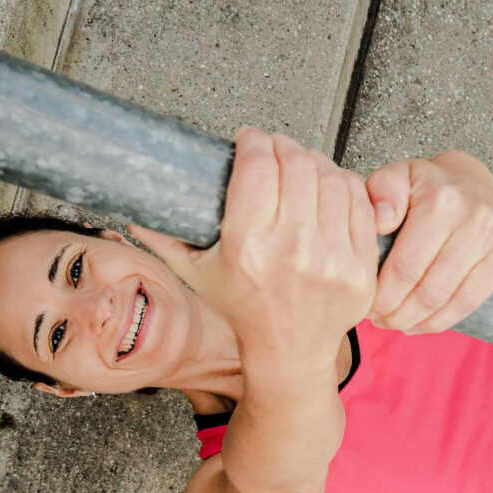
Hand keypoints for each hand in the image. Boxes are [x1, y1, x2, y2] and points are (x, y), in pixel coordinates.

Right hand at [127, 127, 378, 368]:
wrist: (289, 352)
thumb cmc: (243, 310)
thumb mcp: (197, 273)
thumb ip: (164, 238)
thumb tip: (131, 209)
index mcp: (248, 248)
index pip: (258, 167)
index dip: (254, 141)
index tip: (250, 139)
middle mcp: (293, 252)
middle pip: (297, 165)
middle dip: (283, 146)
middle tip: (275, 149)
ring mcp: (333, 260)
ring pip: (331, 178)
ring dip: (315, 161)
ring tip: (301, 164)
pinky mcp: (361, 267)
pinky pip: (360, 204)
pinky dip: (344, 184)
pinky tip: (329, 184)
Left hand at [363, 150, 492, 334]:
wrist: (471, 179)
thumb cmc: (425, 184)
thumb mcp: (395, 177)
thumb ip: (381, 193)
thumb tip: (381, 222)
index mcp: (440, 201)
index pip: (405, 266)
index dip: (383, 296)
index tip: (367, 307)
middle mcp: (472, 218)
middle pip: (428, 288)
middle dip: (398, 313)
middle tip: (380, 320)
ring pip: (449, 299)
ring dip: (419, 320)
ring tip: (398, 324)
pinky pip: (472, 300)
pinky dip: (444, 319)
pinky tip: (423, 324)